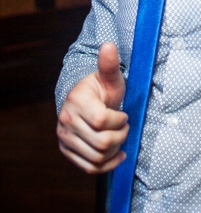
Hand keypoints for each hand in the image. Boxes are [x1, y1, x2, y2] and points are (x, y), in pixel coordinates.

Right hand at [57, 42, 128, 173]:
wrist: (83, 100)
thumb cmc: (101, 88)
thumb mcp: (109, 77)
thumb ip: (110, 64)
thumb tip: (109, 44)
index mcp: (77, 102)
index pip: (102, 121)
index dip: (119, 120)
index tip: (124, 115)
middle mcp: (66, 121)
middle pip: (102, 142)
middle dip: (120, 136)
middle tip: (124, 127)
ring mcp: (65, 138)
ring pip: (97, 157)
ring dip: (115, 150)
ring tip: (120, 137)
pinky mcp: (67, 151)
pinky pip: (89, 168)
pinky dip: (107, 166)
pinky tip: (118, 155)